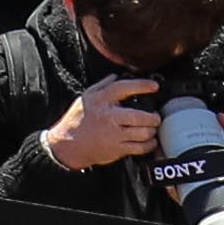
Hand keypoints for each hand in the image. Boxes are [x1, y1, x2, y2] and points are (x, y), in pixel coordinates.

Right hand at [44, 72, 167, 172]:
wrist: (68, 144)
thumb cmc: (77, 120)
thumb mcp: (86, 97)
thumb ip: (102, 85)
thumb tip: (116, 75)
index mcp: (101, 100)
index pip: (124, 88)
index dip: (142, 86)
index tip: (154, 86)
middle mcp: (109, 116)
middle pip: (140, 116)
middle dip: (153, 117)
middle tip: (155, 116)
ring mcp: (114, 134)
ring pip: (144, 133)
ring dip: (152, 131)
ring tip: (152, 128)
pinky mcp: (118, 149)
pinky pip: (141, 147)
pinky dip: (149, 144)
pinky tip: (149, 141)